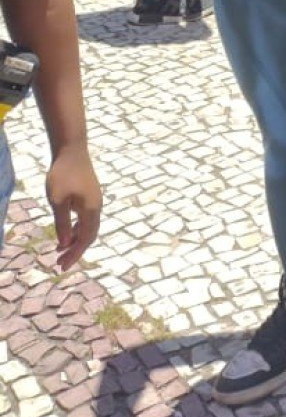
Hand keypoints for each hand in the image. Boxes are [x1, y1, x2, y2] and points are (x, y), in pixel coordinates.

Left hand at [45, 142, 101, 271]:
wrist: (72, 150)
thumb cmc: (63, 175)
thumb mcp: (58, 201)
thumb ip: (62, 223)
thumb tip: (64, 243)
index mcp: (91, 210)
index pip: (84, 239)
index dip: (74, 255)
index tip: (62, 266)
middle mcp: (97, 207)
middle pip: (89, 236)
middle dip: (76, 251)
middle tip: (60, 263)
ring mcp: (95, 200)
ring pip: (88, 227)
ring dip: (75, 240)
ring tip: (60, 250)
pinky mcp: (90, 195)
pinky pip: (86, 218)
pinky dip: (76, 229)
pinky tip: (65, 232)